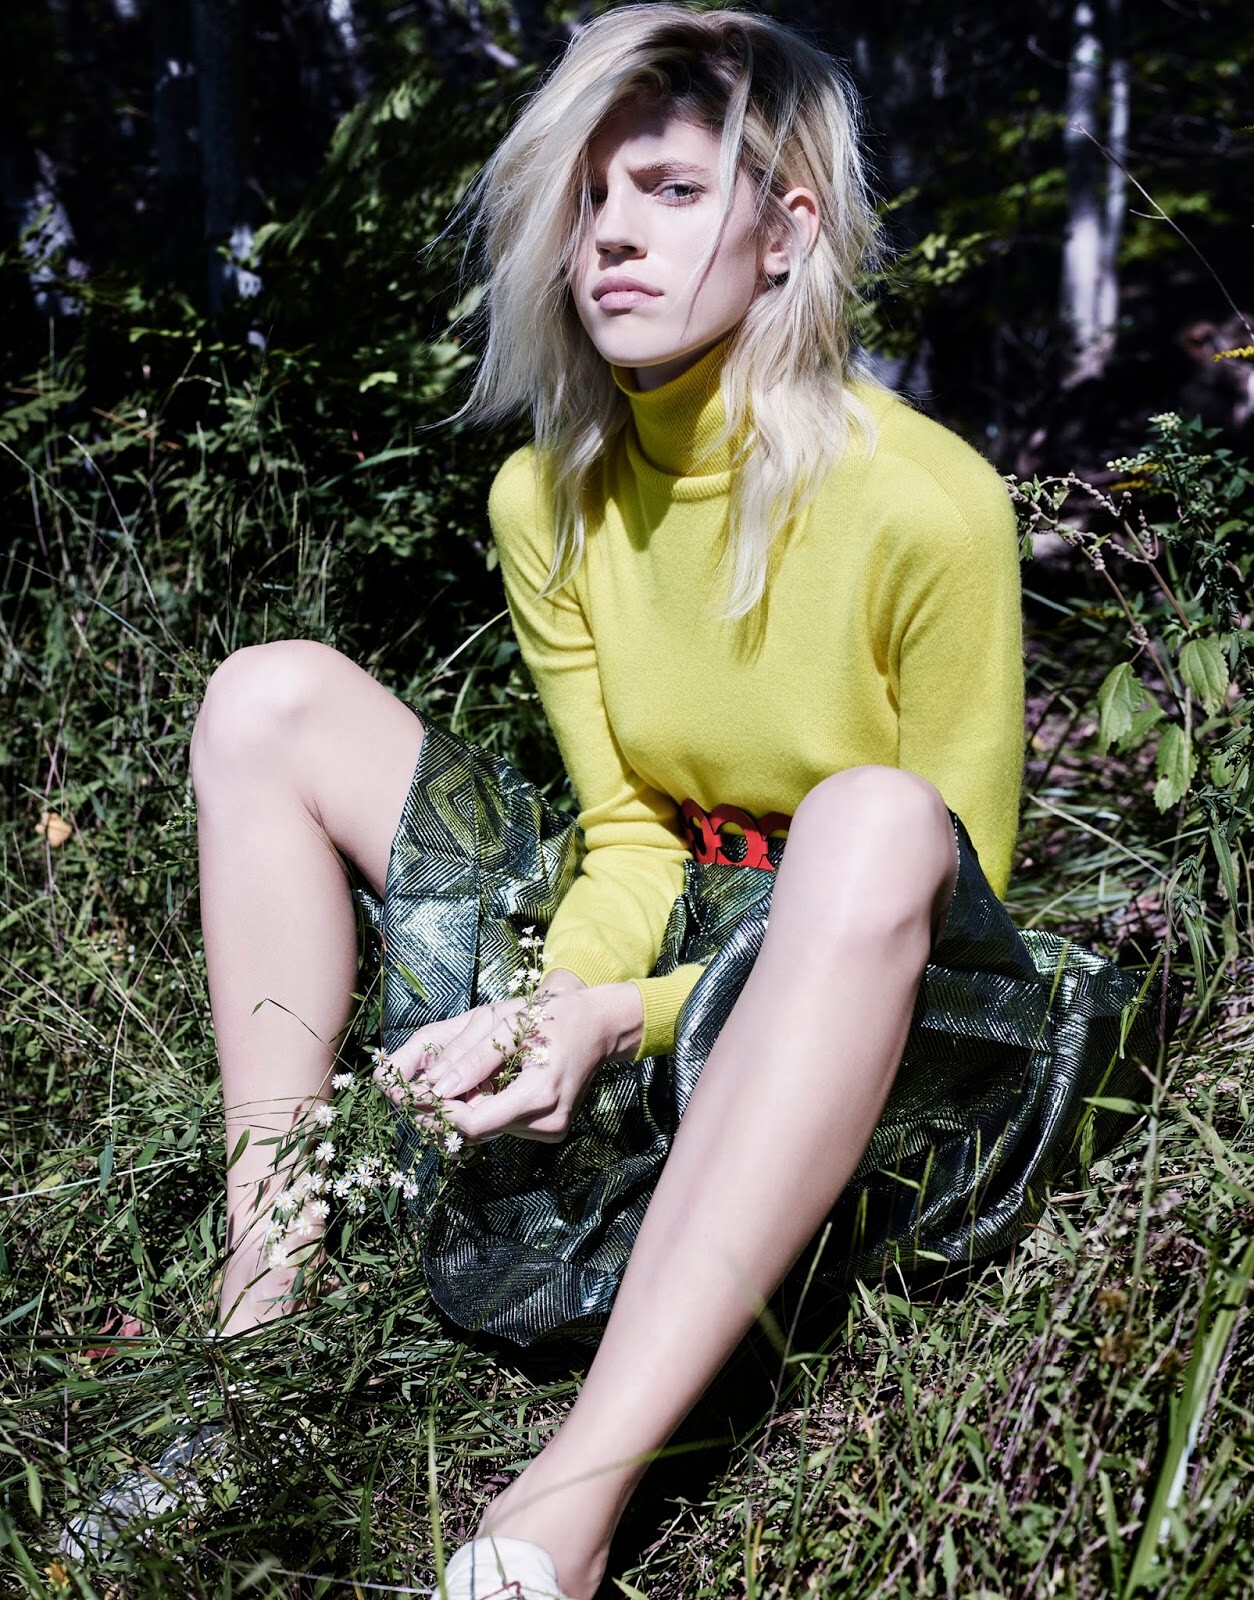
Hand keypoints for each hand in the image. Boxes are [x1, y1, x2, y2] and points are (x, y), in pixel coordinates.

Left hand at [374, 975, 643, 1144]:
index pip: (473, 1123)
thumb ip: (471, 1056)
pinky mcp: (547, 1129)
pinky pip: (501, 1122)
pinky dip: (483, 1105)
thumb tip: (433, 1087)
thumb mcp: (508, 1022)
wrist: (600, 1025)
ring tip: (451, 1076)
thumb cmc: (554, 1014)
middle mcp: (546, 1122)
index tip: (405, 1095)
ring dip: (462, 1106)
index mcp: (539, 1094)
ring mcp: (549, 1129)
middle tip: (412, 1087)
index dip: (435, 1112)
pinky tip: (483, 1082)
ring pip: (486, 1127)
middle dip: (442, 1109)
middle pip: (476, 1129)